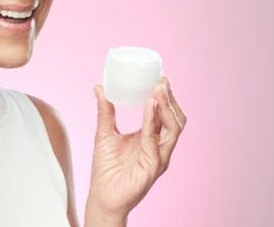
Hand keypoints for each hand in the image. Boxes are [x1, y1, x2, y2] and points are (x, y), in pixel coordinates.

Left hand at [86, 77, 186, 219]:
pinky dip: (152, 121)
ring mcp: (159, 156)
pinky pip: (156, 140)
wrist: (102, 195)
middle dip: (170, 99)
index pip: (164, 114)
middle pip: (174, 119)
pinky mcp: (154, 166)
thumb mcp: (104, 133)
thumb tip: (99, 87)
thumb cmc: (106, 168)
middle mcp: (159, 145)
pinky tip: (149, 107)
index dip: (164, 97)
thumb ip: (105, 111)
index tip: (160, 79)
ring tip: (158, 90)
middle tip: (162, 82)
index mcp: (150, 137)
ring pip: (173, 128)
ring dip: (166, 108)